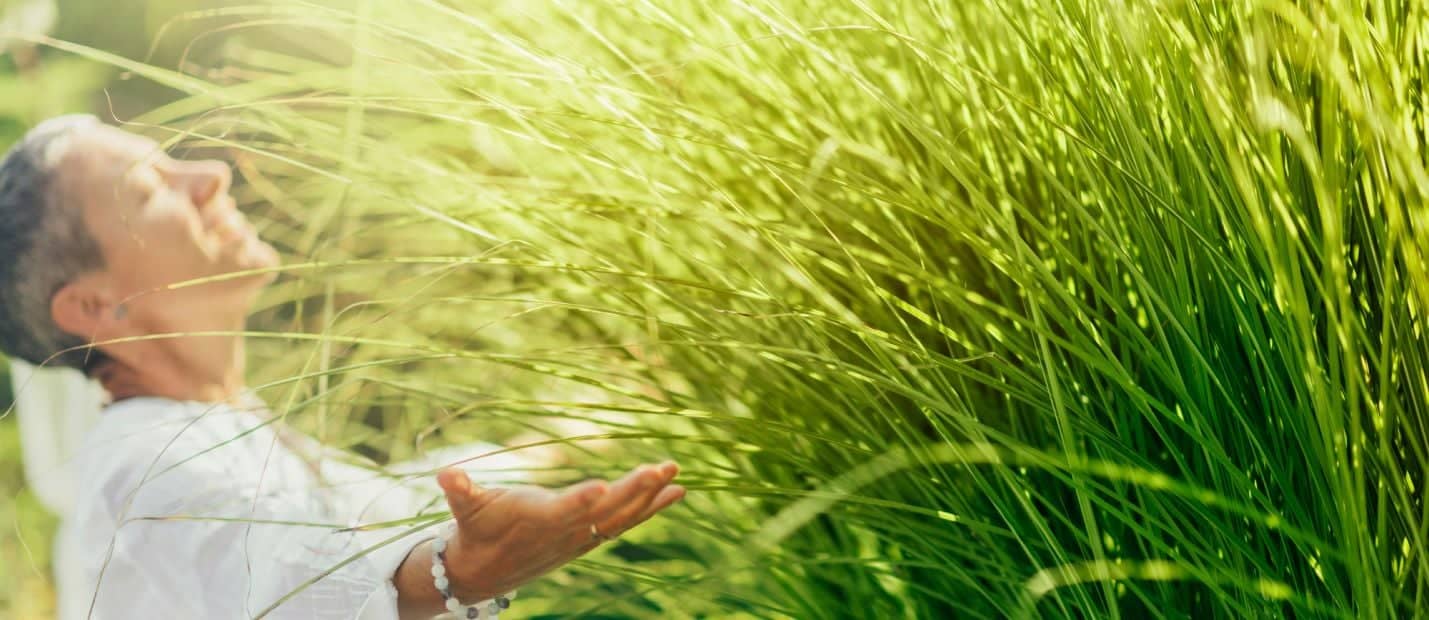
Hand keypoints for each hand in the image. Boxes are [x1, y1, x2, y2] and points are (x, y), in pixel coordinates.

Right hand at [433, 461, 683, 599]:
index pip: (561, 511)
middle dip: (633, 490)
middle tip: (661, 469)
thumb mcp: (465, 509)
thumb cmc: (476, 529)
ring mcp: (581, 537)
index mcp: (536, 519)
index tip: (601, 487)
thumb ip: (461, 491)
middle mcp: (564, 531)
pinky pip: (625, 522)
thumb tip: (446, 475)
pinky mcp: (589, 538)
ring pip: (621, 517)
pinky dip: (651, 507)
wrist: (485, 572)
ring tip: (676, 475)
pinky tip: (676, 491)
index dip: (579, 501)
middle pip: (603, 511)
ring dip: (650, 497)